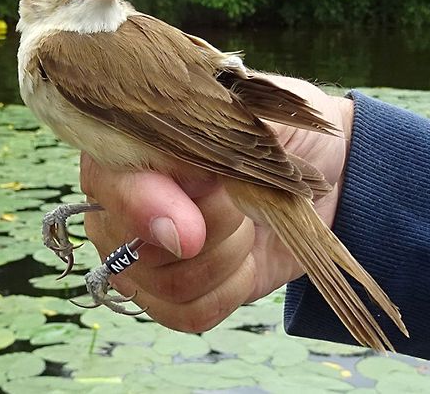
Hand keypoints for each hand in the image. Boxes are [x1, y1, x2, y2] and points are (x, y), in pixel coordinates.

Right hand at [78, 76, 353, 332]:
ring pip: (171, 284)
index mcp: (123, 146)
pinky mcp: (172, 296)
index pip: (111, 184)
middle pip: (139, 247)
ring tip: (249, 221)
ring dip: (229, 255)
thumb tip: (185, 206)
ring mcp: (139, 257)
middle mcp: (117, 205)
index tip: (207, 184)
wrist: (319, 174)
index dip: (151, 198)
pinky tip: (247, 258)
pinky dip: (232, 287)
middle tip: (244, 196)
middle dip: (212, 224)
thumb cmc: (277, 132)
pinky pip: (190, 313)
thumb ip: (215, 145)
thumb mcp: (256, 117)